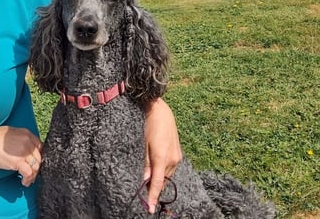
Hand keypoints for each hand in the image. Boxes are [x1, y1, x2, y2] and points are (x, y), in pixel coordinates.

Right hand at [0, 126, 42, 186]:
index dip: (38, 157)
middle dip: (36, 168)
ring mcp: (23, 151)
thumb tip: (26, 150)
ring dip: (33, 175)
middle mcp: (27, 141)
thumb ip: (21, 139)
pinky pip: (29, 172)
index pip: (40, 147)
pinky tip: (24, 181)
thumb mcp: (11, 134)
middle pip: (39, 158)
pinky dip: (28, 179)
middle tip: (32, 174)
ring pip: (36, 166)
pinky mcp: (18, 161)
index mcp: (26, 133)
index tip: (35, 163)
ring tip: (28, 180)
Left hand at [143, 98, 181, 213]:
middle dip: (154, 189)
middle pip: (163, 182)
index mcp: (161, 158)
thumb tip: (144, 179)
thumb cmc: (147, 124)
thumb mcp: (141, 144)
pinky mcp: (178, 153)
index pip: (156, 183)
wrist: (159, 110)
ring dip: (159, 180)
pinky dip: (163, 172)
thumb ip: (144, 163)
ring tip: (148, 183)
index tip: (150, 209)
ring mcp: (177, 156)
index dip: (153, 197)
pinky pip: (170, 168)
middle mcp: (172, 159)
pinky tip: (156, 170)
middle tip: (143, 195)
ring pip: (167, 176)